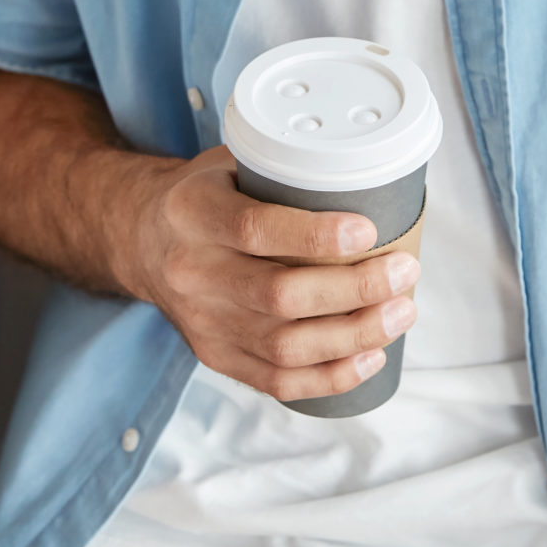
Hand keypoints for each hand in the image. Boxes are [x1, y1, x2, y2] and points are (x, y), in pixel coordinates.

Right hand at [111, 146, 419, 403]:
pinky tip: (371, 357)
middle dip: (354, 290)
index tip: (369, 231)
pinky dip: (331, 376)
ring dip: (354, 336)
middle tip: (405, 272)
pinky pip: (277, 381)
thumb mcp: (227, 164)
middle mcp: (191, 272)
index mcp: (193, 214)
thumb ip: (282, 171)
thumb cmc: (206, 196)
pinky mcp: (214, 356)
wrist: (141, 240)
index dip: (315, 235)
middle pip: (278, 296)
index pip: (254, 230)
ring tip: (401, 313)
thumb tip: (372, 175)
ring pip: (285, 346)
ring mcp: (201, 322)